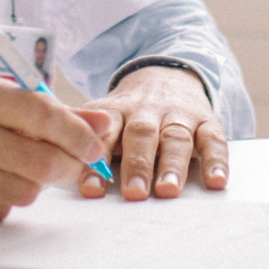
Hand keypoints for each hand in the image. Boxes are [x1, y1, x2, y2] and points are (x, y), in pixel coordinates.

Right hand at [0, 76, 109, 222]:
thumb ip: (45, 109)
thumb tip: (103, 124)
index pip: (44, 116)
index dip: (78, 134)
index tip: (94, 146)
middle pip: (42, 163)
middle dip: (67, 167)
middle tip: (66, 164)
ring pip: (26, 192)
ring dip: (33, 184)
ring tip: (10, 167)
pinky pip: (0, 211)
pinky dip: (4, 200)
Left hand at [77, 65, 226, 199]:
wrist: (165, 75)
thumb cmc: (127, 113)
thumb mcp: (102, 116)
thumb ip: (83, 138)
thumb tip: (52, 166)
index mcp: (115, 111)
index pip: (104, 134)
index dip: (97, 162)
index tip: (92, 191)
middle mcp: (147, 110)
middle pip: (141, 135)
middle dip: (137, 164)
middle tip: (133, 193)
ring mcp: (178, 115)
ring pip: (175, 137)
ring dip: (172, 165)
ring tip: (168, 191)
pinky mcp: (206, 120)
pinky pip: (214, 139)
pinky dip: (216, 160)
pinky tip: (215, 181)